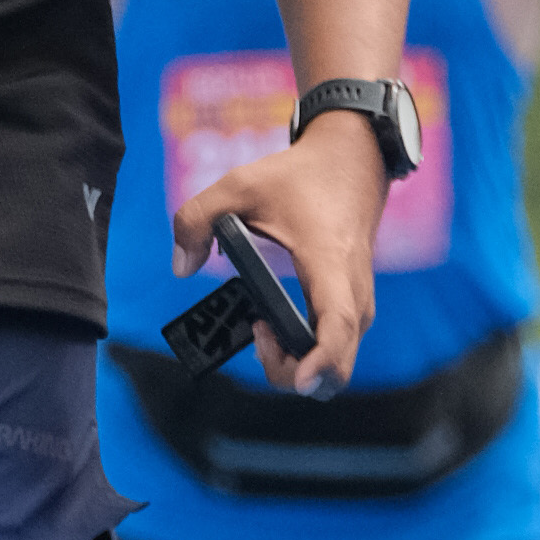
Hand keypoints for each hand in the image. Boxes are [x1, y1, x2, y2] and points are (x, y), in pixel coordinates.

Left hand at [171, 110, 385, 396]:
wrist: (351, 161)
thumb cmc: (299, 176)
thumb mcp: (240, 183)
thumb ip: (198, 218)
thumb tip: (181, 267)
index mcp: (330, 262)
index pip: (338, 325)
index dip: (323, 361)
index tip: (301, 378)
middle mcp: (353, 292)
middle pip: (338, 366)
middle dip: (291, 371)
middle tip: (256, 329)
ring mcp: (358, 303)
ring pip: (338, 364)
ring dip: (294, 362)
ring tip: (259, 325)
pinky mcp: (353, 306)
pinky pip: (334, 348)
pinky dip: (303, 353)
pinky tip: (271, 326)